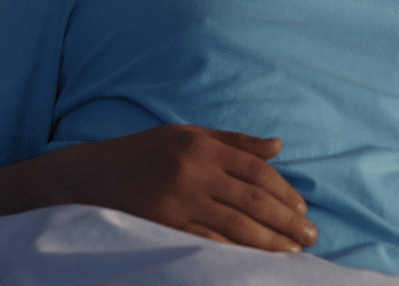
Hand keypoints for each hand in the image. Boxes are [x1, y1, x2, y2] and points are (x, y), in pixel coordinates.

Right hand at [47, 124, 317, 252]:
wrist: (87, 176)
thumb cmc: (142, 154)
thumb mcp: (186, 136)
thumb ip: (234, 142)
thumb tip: (278, 147)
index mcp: (202, 145)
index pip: (256, 170)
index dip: (284, 191)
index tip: (302, 208)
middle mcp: (193, 170)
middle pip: (253, 198)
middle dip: (286, 219)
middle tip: (311, 235)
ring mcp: (177, 199)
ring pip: (236, 223)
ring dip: (269, 240)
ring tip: (292, 251)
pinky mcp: (163, 224)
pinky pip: (207, 241)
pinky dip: (234, 252)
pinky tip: (253, 261)